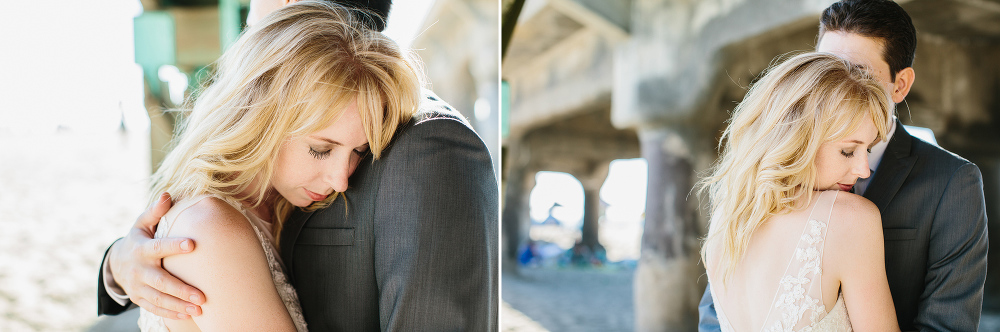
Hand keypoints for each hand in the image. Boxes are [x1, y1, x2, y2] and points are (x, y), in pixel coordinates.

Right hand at [108, 192, 205, 318]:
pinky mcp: (139, 298)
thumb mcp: (141, 223)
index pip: (158, 247)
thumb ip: (155, 211)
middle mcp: (138, 270)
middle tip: (203, 295)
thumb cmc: (139, 238)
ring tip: (200, 309)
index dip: (173, 246)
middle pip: (160, 281)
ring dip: (179, 305)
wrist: (117, 263)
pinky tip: (188, 315)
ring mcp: (138, 286)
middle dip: (181, 289)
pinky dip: (170, 313)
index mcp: (141, 248)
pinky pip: (155, 308)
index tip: (192, 244)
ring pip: (159, 299)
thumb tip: (167, 194)